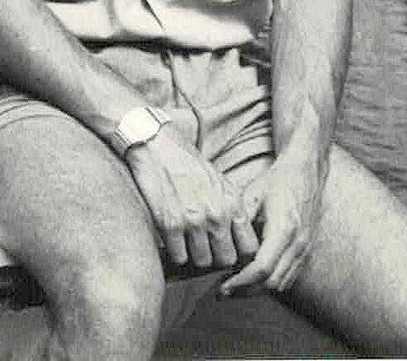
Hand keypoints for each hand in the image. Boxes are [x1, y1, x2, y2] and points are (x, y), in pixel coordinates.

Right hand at [124, 128, 259, 272]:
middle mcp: (217, 215)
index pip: (249, 248)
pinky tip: (172, 238)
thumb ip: (231, 208)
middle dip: (216, 256)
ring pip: (203, 261)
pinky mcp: (170, 224)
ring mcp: (193, 221)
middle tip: (205, 247)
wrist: (156, 145)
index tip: (228, 249)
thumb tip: (238, 237)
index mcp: (232, 203)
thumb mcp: (220, 181)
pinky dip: (175, 251)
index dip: (239, 252)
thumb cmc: (187, 163)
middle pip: (226, 259)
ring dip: (194, 255)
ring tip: (187, 242)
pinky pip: (179, 257)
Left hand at [219, 151, 324, 296]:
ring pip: (281, 283)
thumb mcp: (253, 194)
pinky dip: (269, 282)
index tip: (222, 286)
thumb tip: (221, 244)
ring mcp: (306, 250)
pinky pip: (288, 276)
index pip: (262, 268)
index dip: (240, 281)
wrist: (306, 172)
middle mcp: (299, 244)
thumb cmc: (278, 180)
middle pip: (272, 282)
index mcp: (285, 230)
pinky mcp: (306, 251)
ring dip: (257, 290)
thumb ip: (239, 220)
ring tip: (233, 287)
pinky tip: (251, 278)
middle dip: (246, 290)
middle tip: (222, 291)